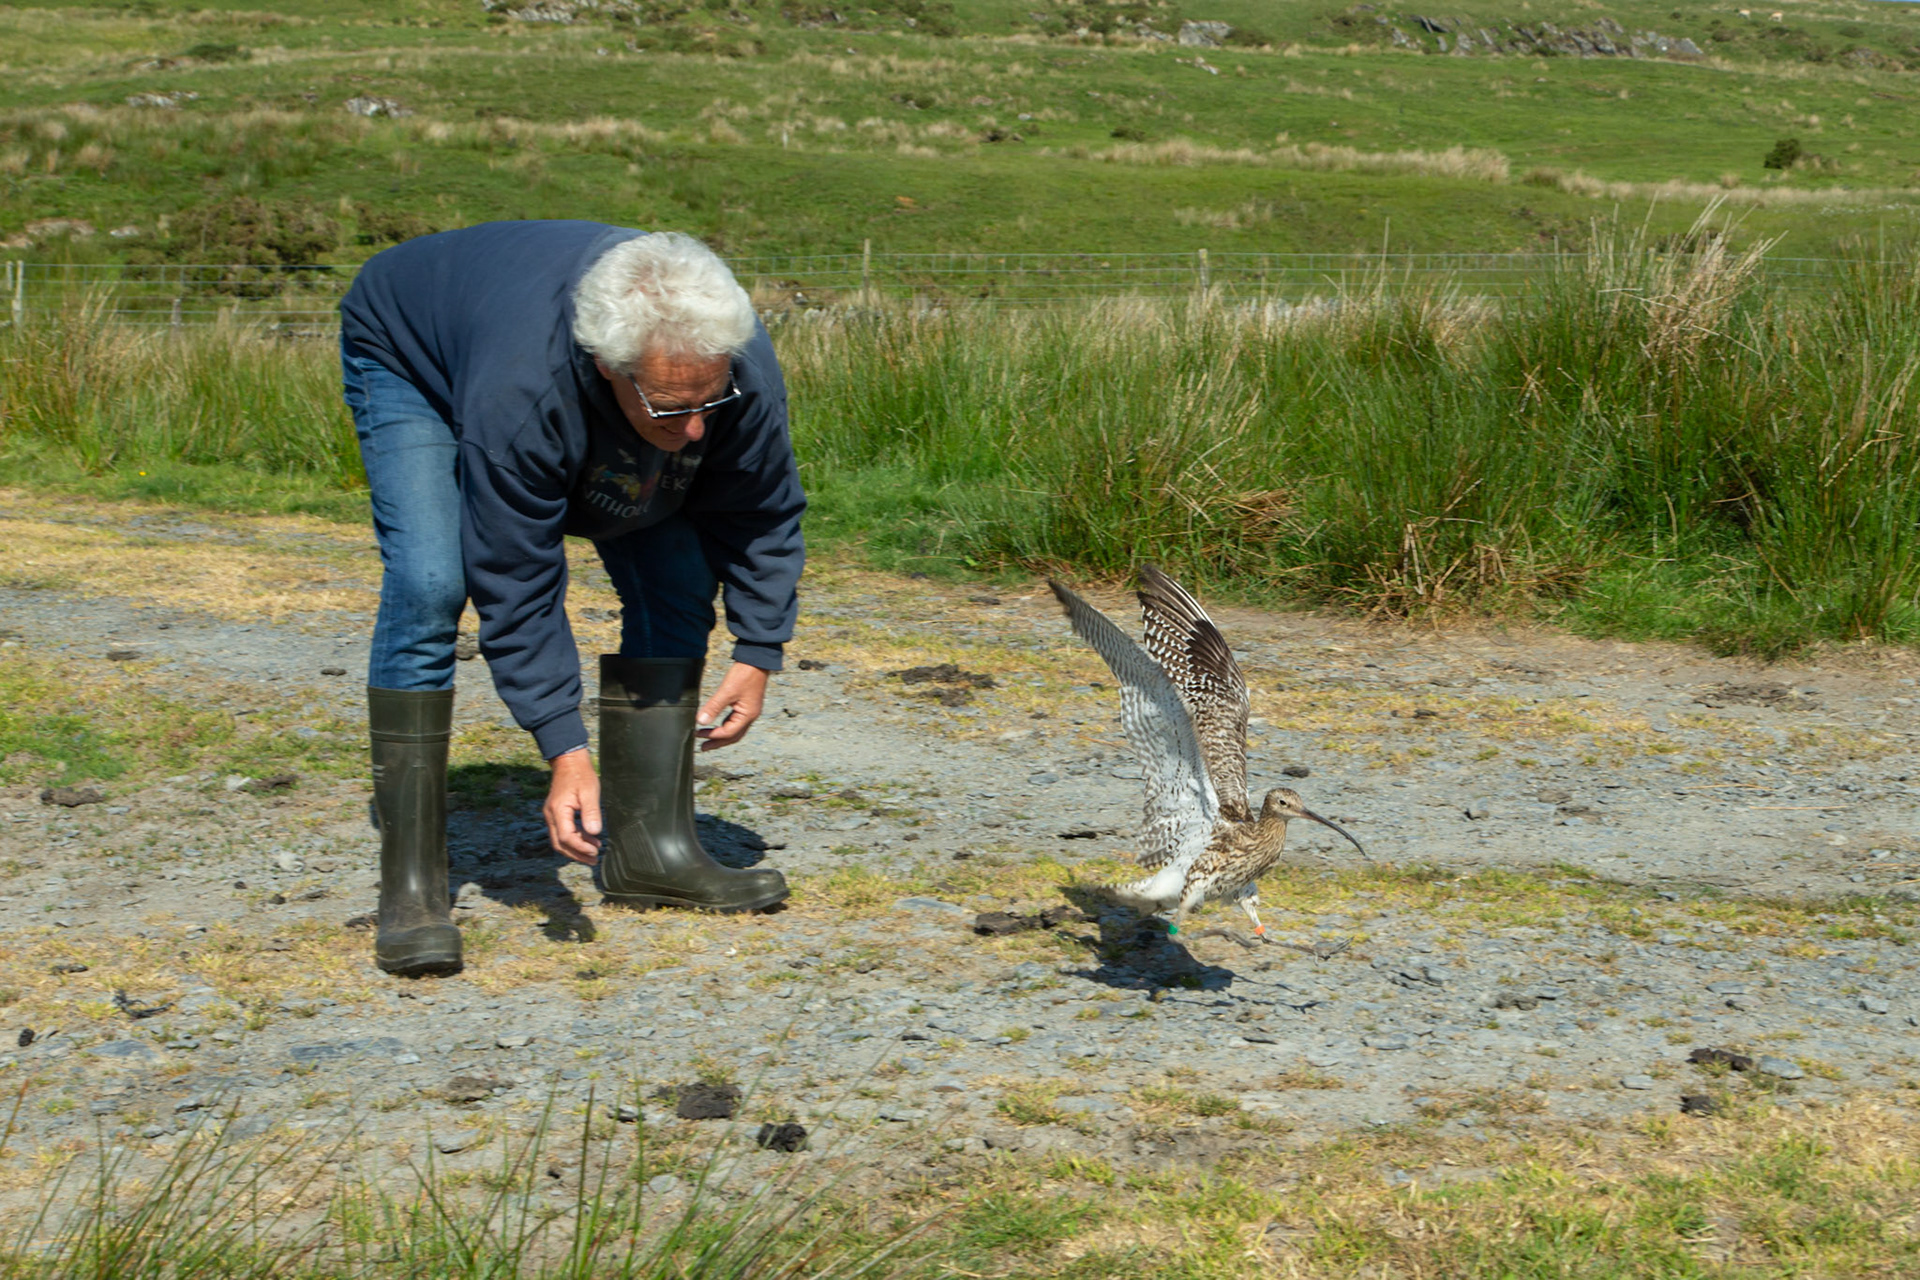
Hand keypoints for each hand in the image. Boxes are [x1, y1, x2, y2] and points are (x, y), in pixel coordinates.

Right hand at [544, 749, 601, 864]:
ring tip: (595, 852)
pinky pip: (562, 832)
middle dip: (576, 854)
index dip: (580, 847)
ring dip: (576, 849)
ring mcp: (552, 815)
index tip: (596, 851)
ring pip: (560, 840)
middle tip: (594, 859)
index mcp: (558, 810)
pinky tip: (590, 839)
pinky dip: (575, 839)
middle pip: (560, 844)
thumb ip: (591, 812)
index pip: (566, 837)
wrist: (569, 761)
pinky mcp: (557, 814)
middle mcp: (551, 815)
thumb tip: (594, 832)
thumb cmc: (580, 774)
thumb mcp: (589, 791)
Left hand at [695, 661, 769, 751]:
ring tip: (708, 738)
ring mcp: (749, 711)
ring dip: (721, 735)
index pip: (728, 732)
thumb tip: (700, 721)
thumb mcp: (727, 691)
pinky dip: (725, 726)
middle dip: (717, 742)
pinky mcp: (747, 705)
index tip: (698, 734)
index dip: (713, 735)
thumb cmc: (745, 674)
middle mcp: (750, 716)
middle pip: (733, 736)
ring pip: (735, 730)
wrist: (757, 660)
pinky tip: (718, 724)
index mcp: (747, 715)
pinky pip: (735, 721)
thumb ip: (713, 707)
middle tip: (703, 748)